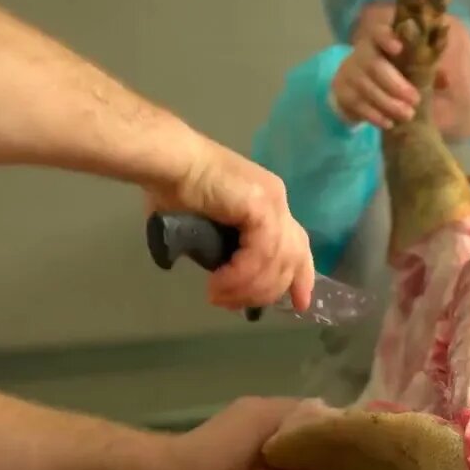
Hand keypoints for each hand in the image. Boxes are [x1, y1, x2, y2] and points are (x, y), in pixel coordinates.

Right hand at [146, 144, 315, 311]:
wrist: (167, 162)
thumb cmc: (174, 189)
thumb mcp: (209, 229)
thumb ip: (224, 251)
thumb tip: (223, 279)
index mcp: (269, 203)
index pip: (298, 245)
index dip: (302, 277)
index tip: (300, 305)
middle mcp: (278, 201)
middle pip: (293, 257)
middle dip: (270, 290)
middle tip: (237, 306)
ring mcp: (273, 201)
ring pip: (277, 261)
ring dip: (248, 287)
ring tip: (220, 296)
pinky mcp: (261, 205)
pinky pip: (261, 253)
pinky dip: (241, 275)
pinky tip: (220, 283)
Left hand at [168, 396, 324, 469]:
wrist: (172, 466)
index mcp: (269, 415)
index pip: (312, 410)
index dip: (328, 428)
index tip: (340, 447)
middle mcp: (261, 403)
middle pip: (300, 410)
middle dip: (314, 431)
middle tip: (328, 456)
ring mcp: (247, 406)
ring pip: (284, 414)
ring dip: (296, 432)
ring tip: (309, 457)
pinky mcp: (237, 414)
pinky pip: (270, 417)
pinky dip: (281, 432)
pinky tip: (282, 454)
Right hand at [332, 24, 420, 128]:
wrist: (354, 89)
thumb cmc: (388, 74)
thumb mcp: (404, 68)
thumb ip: (424, 70)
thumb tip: (446, 80)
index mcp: (377, 42)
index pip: (378, 33)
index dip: (386, 38)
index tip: (399, 48)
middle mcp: (360, 54)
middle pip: (374, 66)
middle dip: (395, 84)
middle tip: (415, 99)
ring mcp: (349, 74)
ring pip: (367, 88)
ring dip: (388, 103)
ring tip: (407, 115)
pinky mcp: (342, 93)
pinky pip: (358, 105)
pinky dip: (375, 115)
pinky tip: (389, 123)